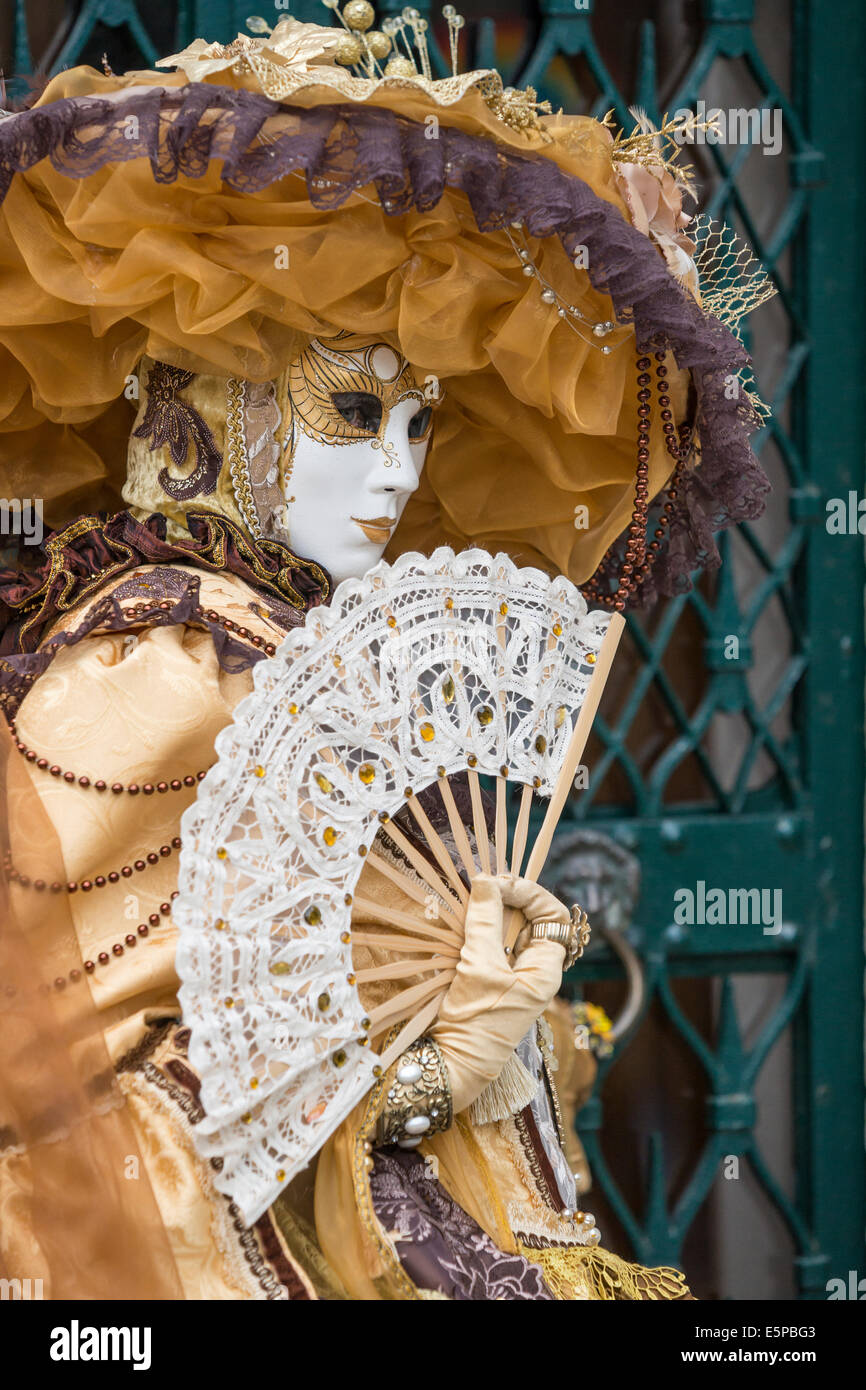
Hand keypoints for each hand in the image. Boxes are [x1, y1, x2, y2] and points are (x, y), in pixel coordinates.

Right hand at [430, 873, 568, 1113]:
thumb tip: (486, 881)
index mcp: (545, 971)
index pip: (553, 916)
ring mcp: (511, 976)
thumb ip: (485, 921)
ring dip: (491, 912)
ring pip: (509, 929)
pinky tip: (463, 923)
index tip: (500, 885)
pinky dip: (478, 928)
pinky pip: (491, 943)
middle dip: (509, 898)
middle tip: (482, 887)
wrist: (451, 1066)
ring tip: (471, 901)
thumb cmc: (475, 1022)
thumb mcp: (480, 967)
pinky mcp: (489, 981)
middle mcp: (533, 972)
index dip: (531, 894)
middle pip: (532, 919)